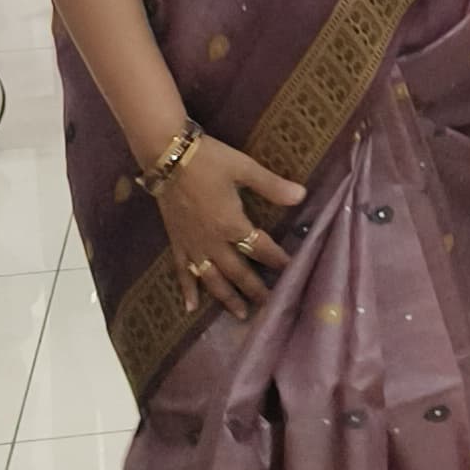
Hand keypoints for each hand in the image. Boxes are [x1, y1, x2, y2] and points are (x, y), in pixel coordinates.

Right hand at [153, 134, 308, 320]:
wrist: (166, 155)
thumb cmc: (208, 159)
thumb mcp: (244, 168)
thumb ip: (272, 186)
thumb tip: (303, 195)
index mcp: (231, 224)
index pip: (261, 248)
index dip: (279, 260)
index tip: (294, 271)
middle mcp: (213, 241)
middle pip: (238, 272)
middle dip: (256, 290)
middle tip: (271, 307)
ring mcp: (193, 245)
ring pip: (212, 279)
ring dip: (227, 298)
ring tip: (240, 314)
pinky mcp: (176, 242)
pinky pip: (182, 271)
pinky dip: (187, 289)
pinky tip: (190, 307)